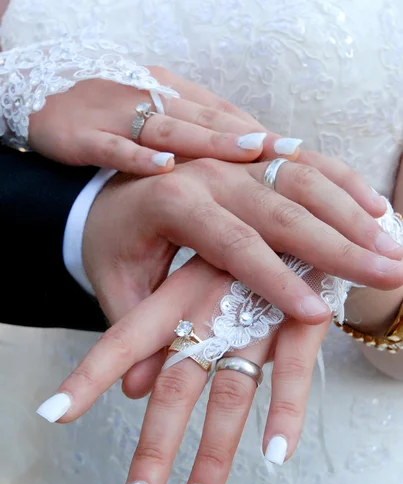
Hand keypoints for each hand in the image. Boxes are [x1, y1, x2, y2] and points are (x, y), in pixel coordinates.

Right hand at [28, 69, 299, 174]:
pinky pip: (112, 146)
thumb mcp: (152, 115)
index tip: (296, 151)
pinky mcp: (83, 135)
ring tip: (248, 151)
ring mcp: (117, 116)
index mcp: (169, 97)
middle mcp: (150, 100)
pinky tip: (164, 167)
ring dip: (209, 140)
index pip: (221, 113)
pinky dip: (137, 156)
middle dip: (249, 136)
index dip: (258, 130)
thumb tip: (243, 154)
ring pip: (169, 127)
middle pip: (206, 118)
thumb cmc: (106, 114)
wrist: (38, 97)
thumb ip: (192, 130)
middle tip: (289, 153)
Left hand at [40, 255, 330, 483]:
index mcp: (178, 281)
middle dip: (154, 445)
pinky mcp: (304, 311)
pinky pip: (296, 367)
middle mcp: (212, 297)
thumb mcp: (193, 273)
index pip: (127, 334)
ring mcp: (259, 305)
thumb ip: (163, 329)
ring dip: (214, 452)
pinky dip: (286, 411)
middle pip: (177, 380)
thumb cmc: (241, 243)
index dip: (90, 373)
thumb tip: (134, 392)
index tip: (54, 414)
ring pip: (232, 387)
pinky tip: (276, 455)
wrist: (307, 205)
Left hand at [80, 157, 402, 396]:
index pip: (232, 243)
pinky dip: (344, 184)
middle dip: (339, 243)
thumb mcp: (115, 283)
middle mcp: (207, 171)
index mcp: (171, 200)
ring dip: (352, 214)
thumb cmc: (115, 241)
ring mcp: (233, 156)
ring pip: (305, 179)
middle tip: (390, 270)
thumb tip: (138, 393)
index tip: (316, 313)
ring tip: (394, 247)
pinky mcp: (252, 154)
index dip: (275, 280)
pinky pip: (307, 162)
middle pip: (283, 208)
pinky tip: (378, 208)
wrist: (112, 187)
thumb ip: (133, 330)